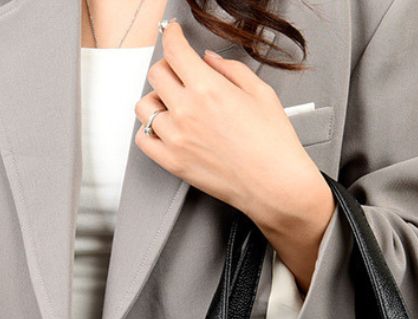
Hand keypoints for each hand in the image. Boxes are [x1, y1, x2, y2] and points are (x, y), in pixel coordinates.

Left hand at [134, 19, 324, 225]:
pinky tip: (166, 129)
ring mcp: (176, 138)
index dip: (172, 36)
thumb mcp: (260, 93)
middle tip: (179, 72)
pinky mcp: (172, 163)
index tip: (173, 34)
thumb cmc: (273, 145)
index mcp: (208, 89)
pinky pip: (143, 139)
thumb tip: (209, 60)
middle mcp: (186, 111)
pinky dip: (149, 130)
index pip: (175, 51)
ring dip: (157, 100)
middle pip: (156, 74)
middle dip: (168, 67)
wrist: (274, 185)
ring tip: (174, 106)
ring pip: (144, 106)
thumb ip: (230, 70)